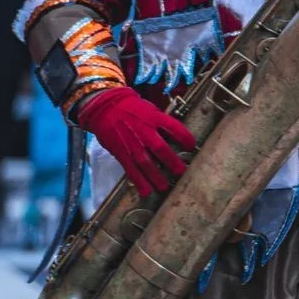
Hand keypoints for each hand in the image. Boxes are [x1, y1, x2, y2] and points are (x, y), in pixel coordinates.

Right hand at [76, 87, 196, 194]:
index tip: (192, 145)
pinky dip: (138, 181)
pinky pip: (130, 169)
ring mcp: (132, 143)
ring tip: (163, 186)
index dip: (185, 137)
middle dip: (172, 161)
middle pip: (160, 148)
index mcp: (154, 118)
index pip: (174, 127)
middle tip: (181, 171)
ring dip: (155, 176)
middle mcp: (144, 131)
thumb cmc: (132, 108)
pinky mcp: (121, 152)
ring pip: (145, 162)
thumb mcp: (151, 110)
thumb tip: (177, 136)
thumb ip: (163, 123)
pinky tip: (145, 191)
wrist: (106, 108)